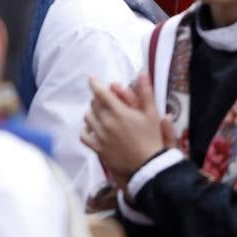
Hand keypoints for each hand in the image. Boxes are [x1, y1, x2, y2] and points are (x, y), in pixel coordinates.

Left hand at [81, 70, 172, 184]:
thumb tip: (142, 72)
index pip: (101, 93)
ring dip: (92, 111)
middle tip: (105, 97)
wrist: (146, 164)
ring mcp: (100, 136)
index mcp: (119, 111)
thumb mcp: (152, 113)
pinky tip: (92, 127)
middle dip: (98, 98)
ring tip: (100, 111)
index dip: (95, 83)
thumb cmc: (152, 137)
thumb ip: (145, 92)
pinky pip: (84, 135)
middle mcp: (105, 122)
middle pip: (94, 104)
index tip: (92, 78)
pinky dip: (86, 129)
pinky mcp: (98, 147)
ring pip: (88, 117)